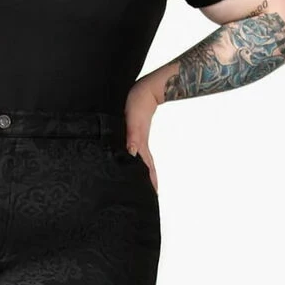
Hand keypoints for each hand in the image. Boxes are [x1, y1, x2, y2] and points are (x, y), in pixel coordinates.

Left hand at [123, 77, 160, 191]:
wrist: (146, 90)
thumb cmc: (137, 103)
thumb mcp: (134, 121)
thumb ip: (133, 137)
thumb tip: (132, 153)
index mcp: (140, 144)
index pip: (146, 167)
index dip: (149, 181)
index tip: (152, 193)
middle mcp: (140, 143)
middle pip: (146, 167)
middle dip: (149, 181)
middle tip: (151, 195)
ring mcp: (140, 139)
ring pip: (143, 160)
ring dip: (145, 172)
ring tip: (146, 183)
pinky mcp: (137, 133)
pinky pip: (139, 150)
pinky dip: (139, 160)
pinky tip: (135, 162)